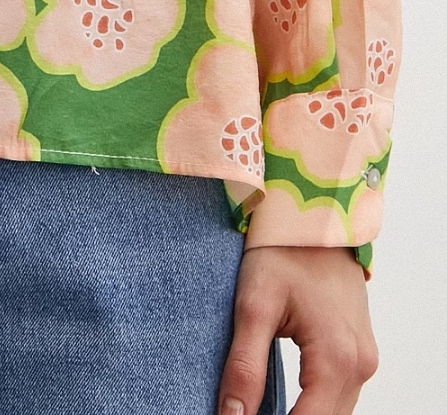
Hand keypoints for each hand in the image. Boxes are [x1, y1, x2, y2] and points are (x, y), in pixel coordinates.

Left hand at [218, 245, 378, 414]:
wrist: (314, 214)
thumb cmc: (282, 251)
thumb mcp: (254, 306)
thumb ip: (244, 366)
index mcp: (336, 357)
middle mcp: (360, 364)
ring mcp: (364, 359)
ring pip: (334, 414)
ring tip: (257, 412)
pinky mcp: (359, 353)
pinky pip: (339, 397)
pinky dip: (314, 406)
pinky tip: (285, 405)